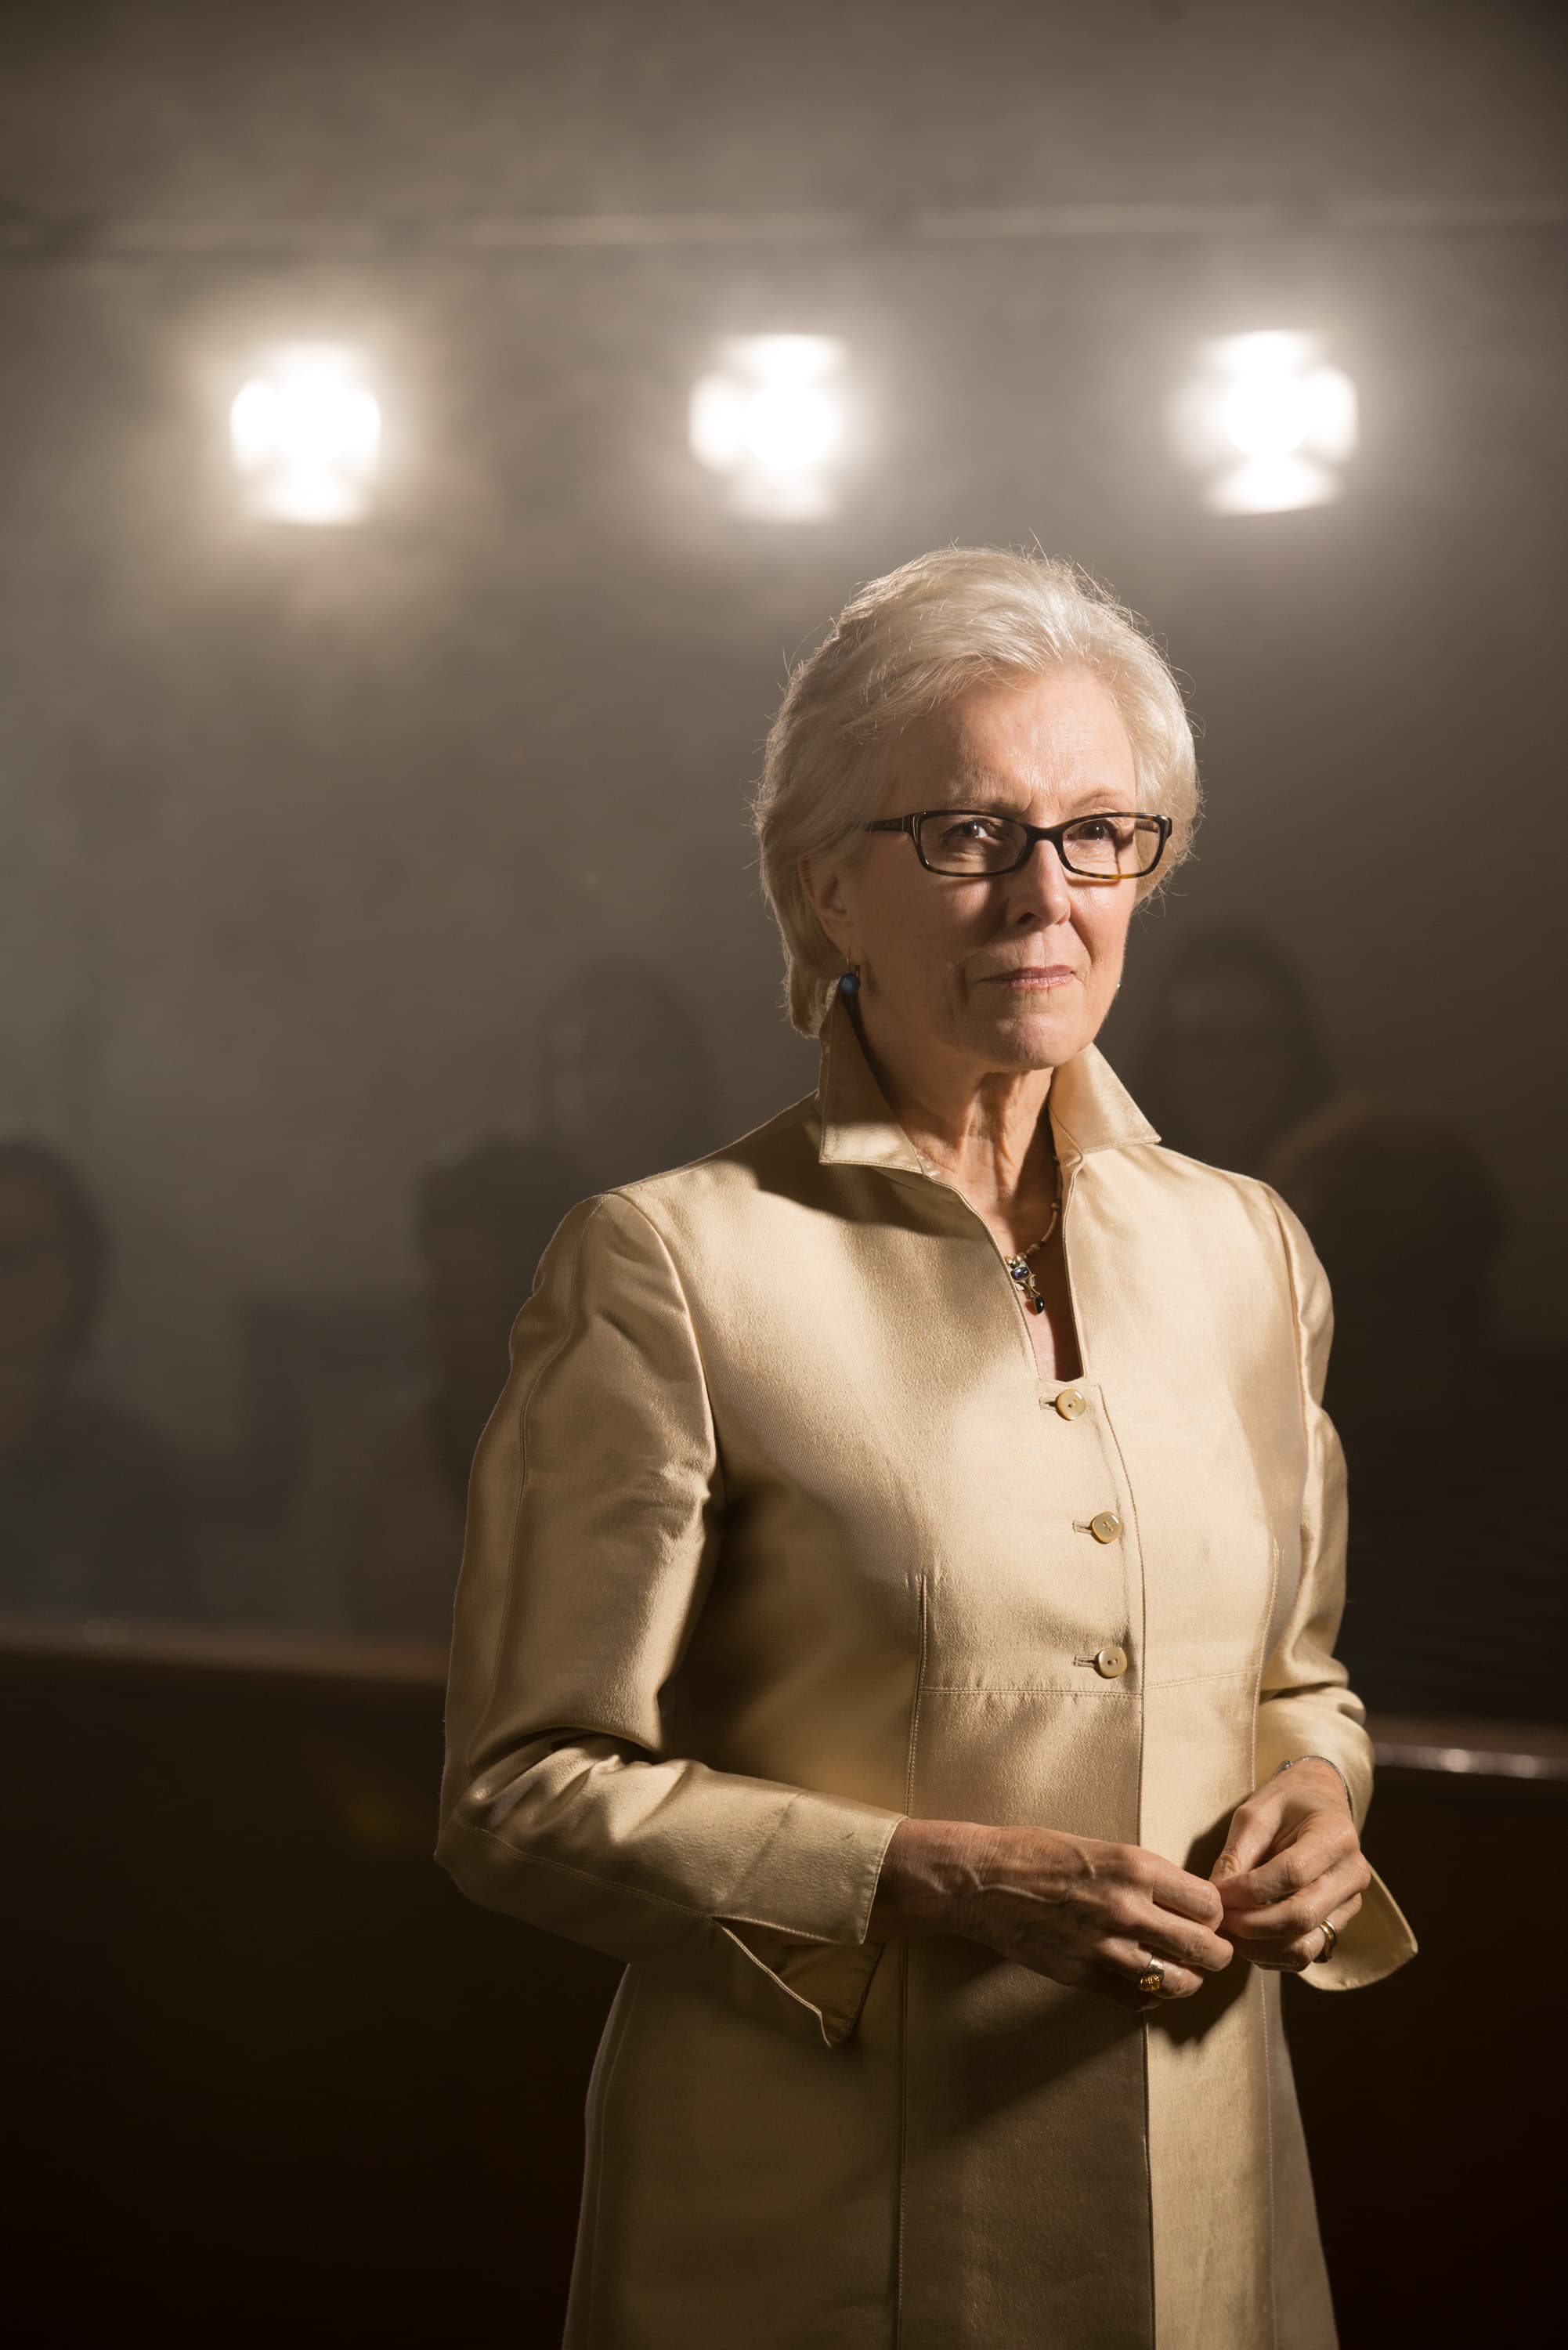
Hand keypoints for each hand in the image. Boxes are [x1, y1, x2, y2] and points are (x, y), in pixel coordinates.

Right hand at [869, 1817, 1232, 2010]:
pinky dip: (1152, 1997)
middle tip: (1210, 1950)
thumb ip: (1145, 1876)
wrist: (985, 1881)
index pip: (1209, 1904)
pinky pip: (1140, 2001)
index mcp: (1136, 1867)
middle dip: (1215, 1951)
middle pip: (1206, 1948)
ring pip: (1180, 1982)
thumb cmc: (1039, 1854)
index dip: (1214, 1913)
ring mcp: (1107, 1948)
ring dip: (1188, 1979)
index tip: (1208, 1916)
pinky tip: (1147, 1983)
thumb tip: (1186, 1902)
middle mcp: (1128, 1908)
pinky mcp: (1085, 1976)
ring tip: (1183, 1971)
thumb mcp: (1103, 1848)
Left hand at [1211, 1759, 1369, 1969]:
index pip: (1292, 1874)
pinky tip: (1246, 1939)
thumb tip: (1216, 1899)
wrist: (1319, 1802)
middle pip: (1301, 1917)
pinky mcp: (1339, 1923)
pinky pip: (1307, 1953)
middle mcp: (1352, 1873)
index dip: (1249, 1891)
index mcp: (1336, 1835)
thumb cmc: (1284, 1803)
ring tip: (1228, 1932)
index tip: (1216, 1894)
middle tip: (1217, 1920)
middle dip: (1251, 1925)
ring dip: (1260, 1948)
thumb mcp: (1254, 1815)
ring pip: (1306, 1946)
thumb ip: (1237, 1856)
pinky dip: (1272, 1954)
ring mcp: (1350, 1903)